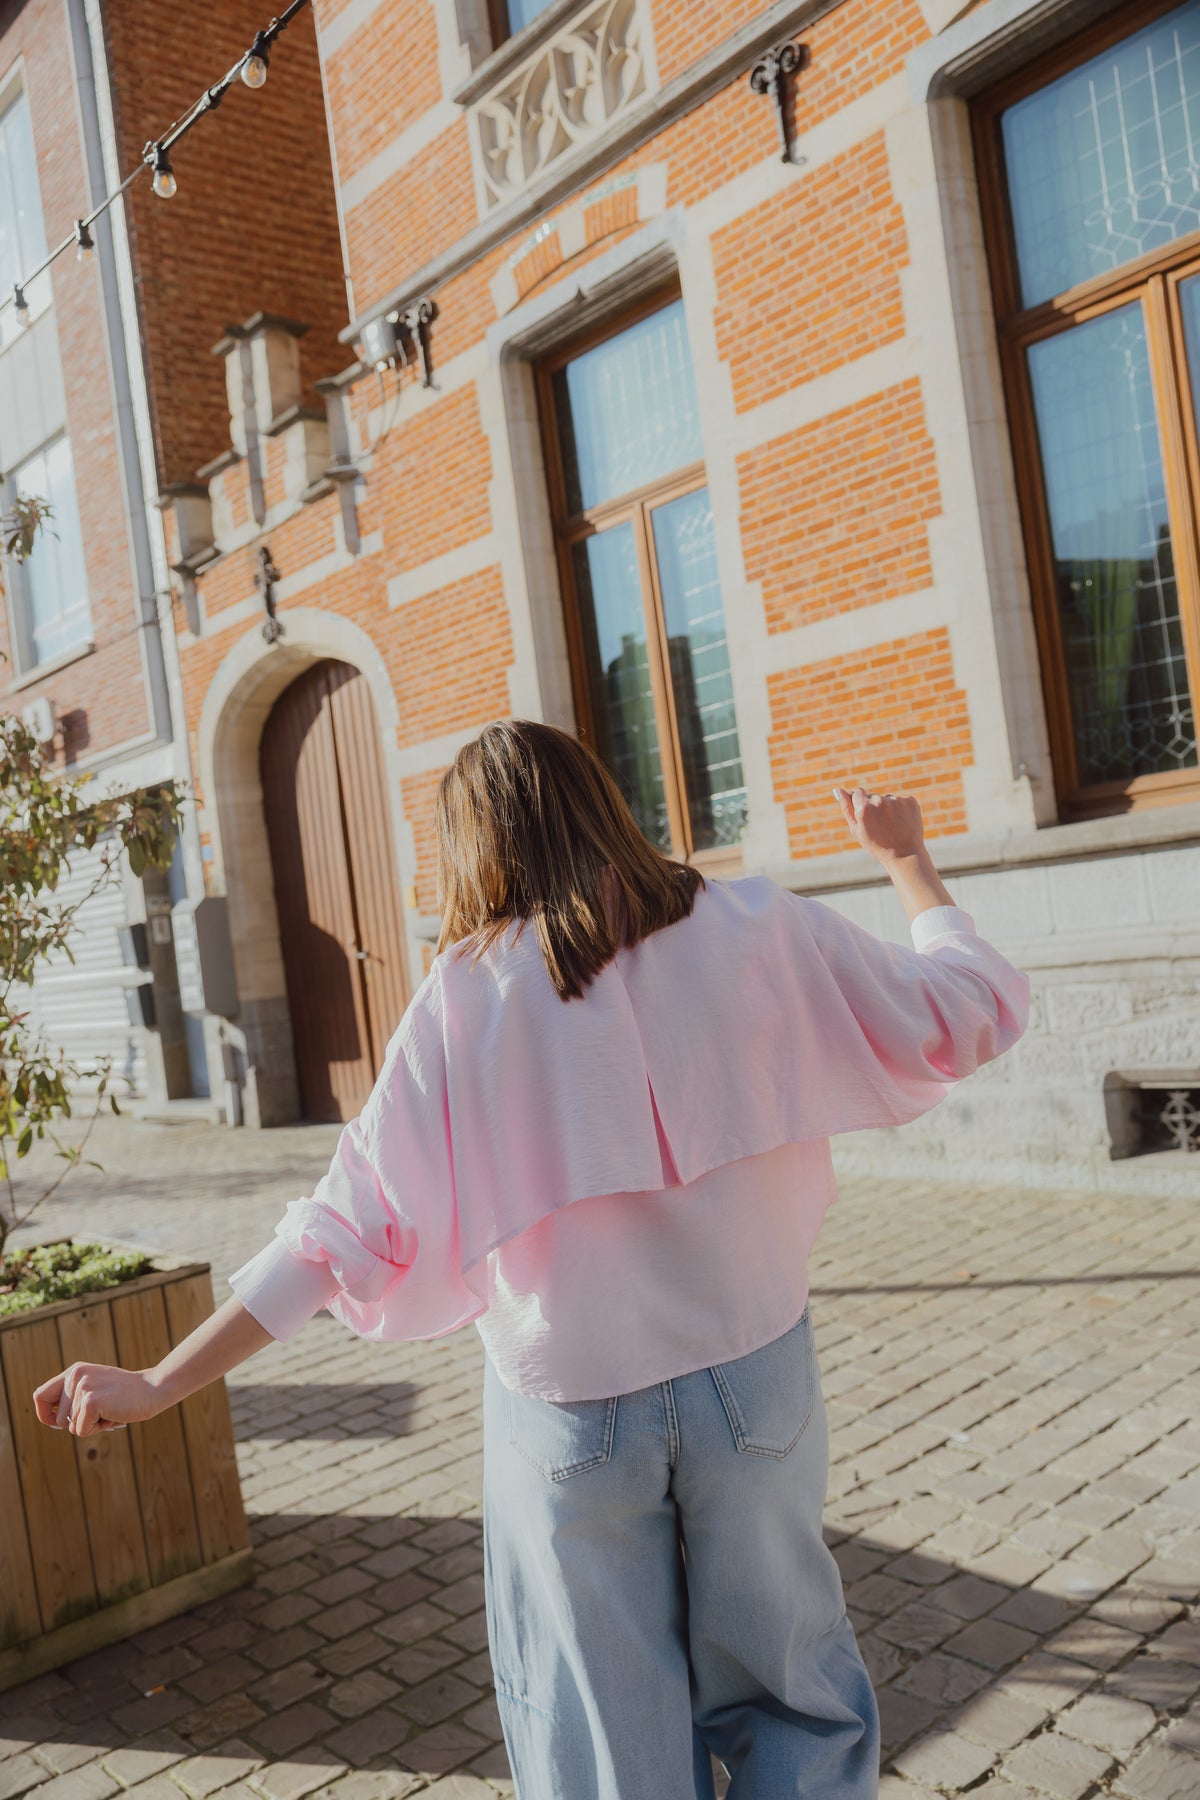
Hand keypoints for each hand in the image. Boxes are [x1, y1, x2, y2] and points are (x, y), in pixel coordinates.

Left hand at [34, 1361, 165, 1436]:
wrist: (153, 1389)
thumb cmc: (125, 1396)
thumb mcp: (95, 1388)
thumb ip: (73, 1398)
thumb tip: (52, 1420)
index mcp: (74, 1371)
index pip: (40, 1396)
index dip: (45, 1415)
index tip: (57, 1424)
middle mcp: (74, 1376)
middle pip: (57, 1419)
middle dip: (78, 1423)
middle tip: (102, 1410)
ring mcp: (82, 1387)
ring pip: (71, 1427)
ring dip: (91, 1425)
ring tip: (110, 1410)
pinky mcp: (91, 1401)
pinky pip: (81, 1431)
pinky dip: (97, 1429)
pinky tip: (113, 1414)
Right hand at [833, 784, 924, 862]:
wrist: (905, 855)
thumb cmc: (877, 845)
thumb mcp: (856, 830)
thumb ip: (846, 808)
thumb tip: (838, 790)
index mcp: (863, 808)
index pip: (857, 792)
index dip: (860, 803)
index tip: (866, 814)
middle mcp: (880, 801)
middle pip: (873, 796)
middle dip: (874, 807)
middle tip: (880, 827)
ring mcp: (897, 800)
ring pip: (888, 799)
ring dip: (889, 808)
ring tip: (892, 826)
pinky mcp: (910, 801)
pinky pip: (902, 800)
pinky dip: (902, 809)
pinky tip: (902, 823)